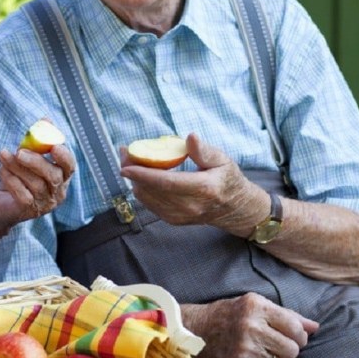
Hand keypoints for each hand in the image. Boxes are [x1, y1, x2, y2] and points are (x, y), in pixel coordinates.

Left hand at [0, 143, 74, 221]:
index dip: (64, 157)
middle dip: (36, 162)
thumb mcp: (28, 157)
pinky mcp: (28, 211)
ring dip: (17, 167)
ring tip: (3, 155)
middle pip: (53, 176)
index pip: (70, 167)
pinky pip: (23, 195)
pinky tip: (2, 170)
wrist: (0, 204)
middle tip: (19, 152)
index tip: (54, 146)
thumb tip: (46, 119)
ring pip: (36, 184)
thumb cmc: (19, 177)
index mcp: (61, 177)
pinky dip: (11, 180)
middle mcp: (57, 193)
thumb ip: (38, 140)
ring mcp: (44, 204)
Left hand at [120, 133, 264, 235]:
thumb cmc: (228, 179)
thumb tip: (190, 137)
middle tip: (125, 152)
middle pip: (152, 190)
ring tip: (130, 160)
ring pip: (146, 198)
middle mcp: (189, 206)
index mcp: (203, 189)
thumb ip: (204, 151)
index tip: (126, 164)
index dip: (143, 174)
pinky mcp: (173, 220)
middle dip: (133, 172)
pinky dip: (141, 188)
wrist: (234, 208)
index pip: (167, 183)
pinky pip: (149, 204)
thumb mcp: (223, 160)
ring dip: (134, 179)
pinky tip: (140, 175)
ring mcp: (180, 216)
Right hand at [183, 294, 318, 357]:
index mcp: (256, 307)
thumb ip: (287, 315)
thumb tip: (315, 327)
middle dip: (290, 349)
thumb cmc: (230, 314)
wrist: (197, 329)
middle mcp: (250, 327)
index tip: (293, 336)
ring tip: (265, 351)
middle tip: (278, 344)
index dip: (299, 335)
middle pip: (292, 349)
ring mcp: (244, 349)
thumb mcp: (255, 304)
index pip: (295, 328)